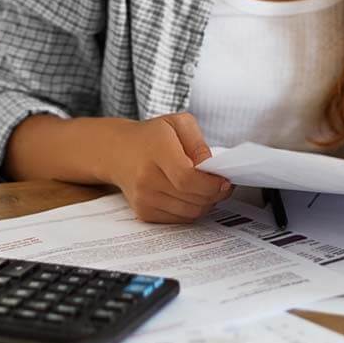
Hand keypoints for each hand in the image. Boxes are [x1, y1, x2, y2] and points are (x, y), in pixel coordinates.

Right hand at [108, 112, 232, 223]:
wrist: (117, 151)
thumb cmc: (152, 136)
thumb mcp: (178, 123)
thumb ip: (198, 143)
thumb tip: (211, 169)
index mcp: (156, 150)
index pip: (187, 178)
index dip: (211, 184)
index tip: (225, 181)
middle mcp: (146, 178)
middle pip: (192, 198)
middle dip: (215, 194)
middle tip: (223, 184)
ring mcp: (143, 198)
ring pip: (189, 212)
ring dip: (206, 204)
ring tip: (208, 188)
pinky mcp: (144, 212)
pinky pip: (180, 219)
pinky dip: (192, 210)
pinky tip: (192, 195)